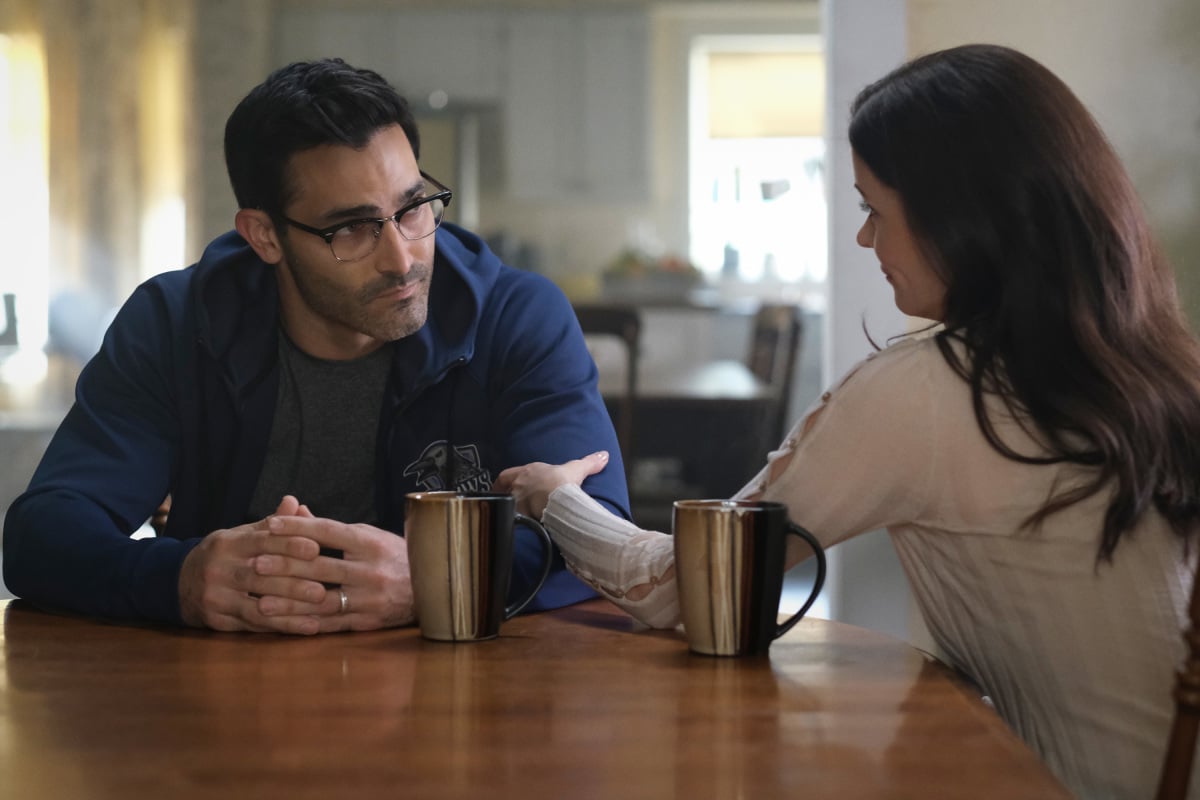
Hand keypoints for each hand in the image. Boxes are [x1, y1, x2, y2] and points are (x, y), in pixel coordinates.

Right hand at [178, 495, 323, 633]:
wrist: (179, 583)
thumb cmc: (225, 556)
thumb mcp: (241, 536)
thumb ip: (271, 524)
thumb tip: (294, 502)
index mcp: (228, 543)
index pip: (261, 541)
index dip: (289, 544)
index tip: (316, 548)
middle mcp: (219, 569)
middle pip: (259, 576)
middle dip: (293, 582)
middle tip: (323, 586)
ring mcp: (216, 597)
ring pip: (256, 604)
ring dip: (291, 608)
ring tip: (320, 608)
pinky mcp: (217, 620)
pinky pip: (254, 625)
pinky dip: (284, 626)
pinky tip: (308, 626)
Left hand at [253, 515, 413, 632]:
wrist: (435, 589)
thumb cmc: (396, 558)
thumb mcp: (370, 536)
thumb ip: (332, 529)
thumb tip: (297, 510)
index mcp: (371, 543)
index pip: (329, 532)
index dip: (298, 527)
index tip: (270, 524)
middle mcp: (370, 569)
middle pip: (321, 566)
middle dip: (285, 565)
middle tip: (255, 563)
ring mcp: (370, 598)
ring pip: (322, 599)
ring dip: (288, 601)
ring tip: (259, 600)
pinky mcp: (368, 621)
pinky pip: (332, 623)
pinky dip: (307, 623)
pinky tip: (285, 624)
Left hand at [493, 451, 609, 517]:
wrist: (556, 503)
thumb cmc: (562, 484)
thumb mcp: (576, 470)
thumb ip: (589, 462)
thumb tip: (604, 455)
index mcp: (525, 472)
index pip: (506, 475)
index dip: (507, 481)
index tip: (508, 486)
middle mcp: (515, 487)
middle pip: (503, 492)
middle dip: (506, 496)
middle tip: (510, 503)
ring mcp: (513, 503)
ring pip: (503, 507)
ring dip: (507, 511)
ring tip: (513, 518)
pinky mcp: (513, 519)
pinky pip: (507, 522)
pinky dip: (510, 524)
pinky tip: (515, 530)